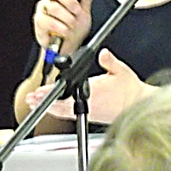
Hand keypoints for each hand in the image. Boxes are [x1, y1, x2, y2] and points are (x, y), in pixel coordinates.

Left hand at [24, 48, 155, 123]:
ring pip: (64, 112)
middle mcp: (88, 105)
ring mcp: (89, 113)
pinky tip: (55, 107)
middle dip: (44, 103)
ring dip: (50, 108)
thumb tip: (103, 53)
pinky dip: (59, 111)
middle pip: (60, 107)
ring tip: (37, 103)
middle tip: (31, 100)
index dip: (49, 95)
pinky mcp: (92, 117)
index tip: (38, 93)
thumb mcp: (121, 71)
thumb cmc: (131, 90)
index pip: (65, 95)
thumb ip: (110, 61)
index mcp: (93, 93)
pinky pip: (70, 115)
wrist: (139, 105)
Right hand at [33, 0, 96, 55]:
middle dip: (70, 2)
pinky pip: (48, 21)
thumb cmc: (75, 28)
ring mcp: (43, 9)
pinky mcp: (39, 22)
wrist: (70, 47)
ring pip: (53, 7)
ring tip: (71, 25)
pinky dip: (60, 27)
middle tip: (77, 11)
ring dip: (67, 18)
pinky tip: (64, 30)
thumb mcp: (85, 10)